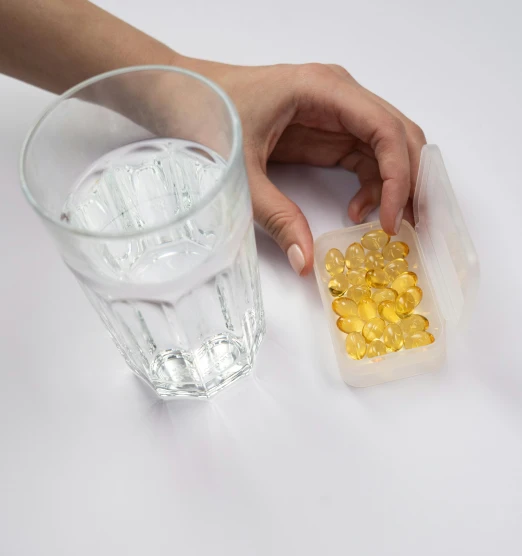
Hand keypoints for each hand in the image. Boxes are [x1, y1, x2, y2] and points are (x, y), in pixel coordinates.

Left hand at [182, 59, 425, 275]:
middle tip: (410, 228)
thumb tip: (305, 261)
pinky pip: (366, 159)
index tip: (392, 221)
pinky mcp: (327, 132)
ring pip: (389, 148)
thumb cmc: (209, 115)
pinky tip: (356, 212)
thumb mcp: (242, 174)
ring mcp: (335, 113)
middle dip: (411, 183)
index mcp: (323, 90)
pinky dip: (372, 187)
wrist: (183, 95)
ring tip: (385, 226)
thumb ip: (276, 217)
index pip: (385, 130)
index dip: (399, 177)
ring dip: (396, 187)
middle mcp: (339, 96)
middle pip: (399, 135)